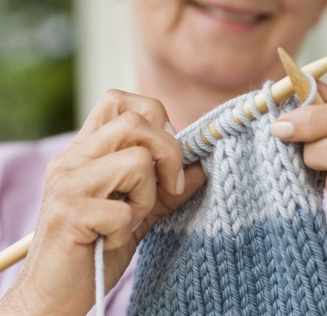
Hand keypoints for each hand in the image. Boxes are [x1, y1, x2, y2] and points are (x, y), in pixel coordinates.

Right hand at [2, 90, 205, 315]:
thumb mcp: (140, 210)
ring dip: (147, 195)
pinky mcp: (68, 214)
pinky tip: (112, 239)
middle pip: (135, 121)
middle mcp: (73, 158)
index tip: (166, 153)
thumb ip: (167, 186)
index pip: (119, 100)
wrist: (53, 296)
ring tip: (131, 217)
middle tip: (170, 187)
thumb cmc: (97, 247)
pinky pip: (124, 208)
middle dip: (169, 152)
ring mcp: (68, 183)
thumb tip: (202, 167)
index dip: (154, 117)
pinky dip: (129, 227)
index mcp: (87, 150)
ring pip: (136, 160)